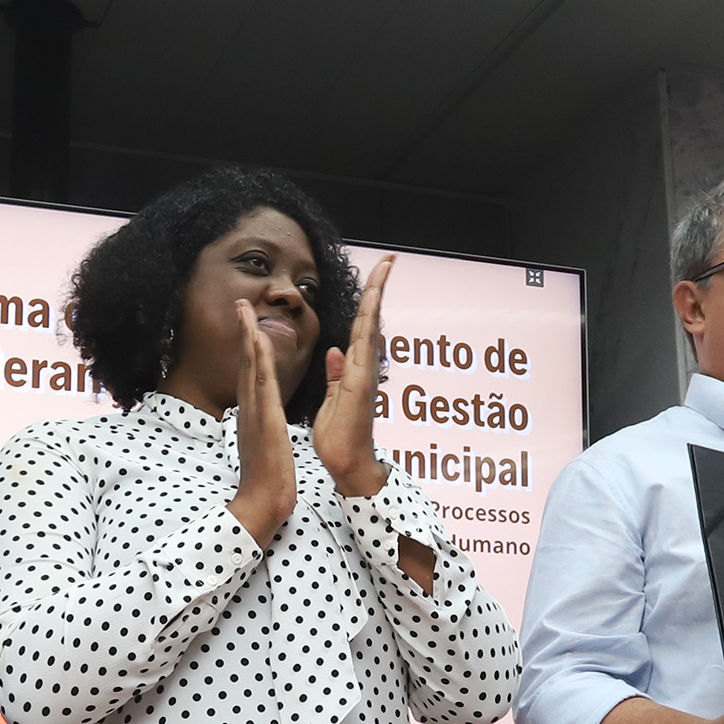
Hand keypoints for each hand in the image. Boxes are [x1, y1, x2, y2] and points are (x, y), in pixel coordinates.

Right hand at [227, 300, 297, 546]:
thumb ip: (262, 426)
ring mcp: (255, 412)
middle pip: (245, 361)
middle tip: (240, 302)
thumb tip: (259, 417)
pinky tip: (259, 340)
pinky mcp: (266, 420)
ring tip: (245, 309)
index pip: (250, 372)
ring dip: (248, 335)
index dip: (249, 345)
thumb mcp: (264, 443)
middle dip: (243, 331)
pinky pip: (263, 385)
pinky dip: (259, 360)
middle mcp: (250, 407)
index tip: (247, 322)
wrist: (262, 501)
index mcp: (253, 412)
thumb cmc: (267, 477)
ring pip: (250, 366)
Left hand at [313, 255, 396, 498]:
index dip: (367, 301)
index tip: (375, 276)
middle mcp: (364, 366)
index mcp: (356, 370)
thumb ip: (336, 376)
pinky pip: (364, 344)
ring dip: (377, 295)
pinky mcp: (361, 381)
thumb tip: (335, 353)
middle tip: (390, 258)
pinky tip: (372, 300)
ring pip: (371, 325)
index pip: (361, 327)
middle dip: (380, 287)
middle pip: (372, 318)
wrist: (347, 464)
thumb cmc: (339, 438)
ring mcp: (365, 372)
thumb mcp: (333, 401)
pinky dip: (369, 320)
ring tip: (385, 267)